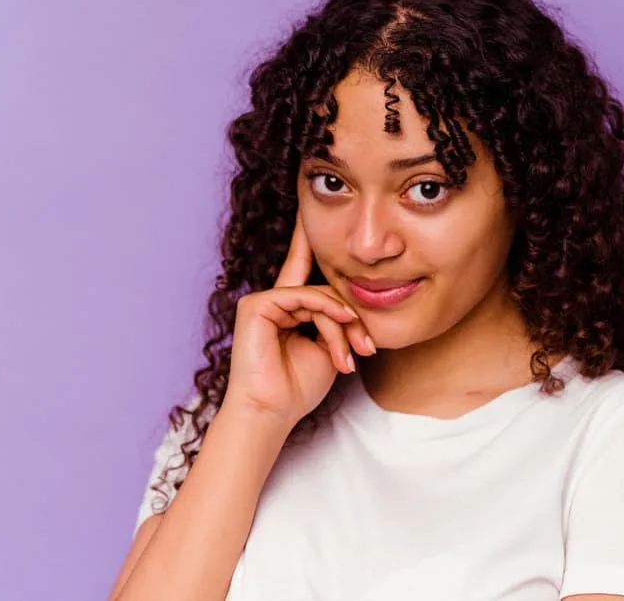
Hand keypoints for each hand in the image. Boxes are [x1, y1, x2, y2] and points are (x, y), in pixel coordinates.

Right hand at [223, 213, 374, 426]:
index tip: (315, 210)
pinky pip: (303, 297)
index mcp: (290, 309)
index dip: (311, 240)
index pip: (306, 268)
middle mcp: (275, 300)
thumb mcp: (329, 350)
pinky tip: (339, 326)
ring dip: (341, 326)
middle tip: (367, 347)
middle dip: (350, 317)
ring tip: (352, 354)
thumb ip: (338, 323)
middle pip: (325, 290)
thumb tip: (352, 308)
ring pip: (319, 297)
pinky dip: (326, 312)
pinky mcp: (256, 306)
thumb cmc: (297, 388)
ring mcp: (263, 301)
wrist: (271, 413)